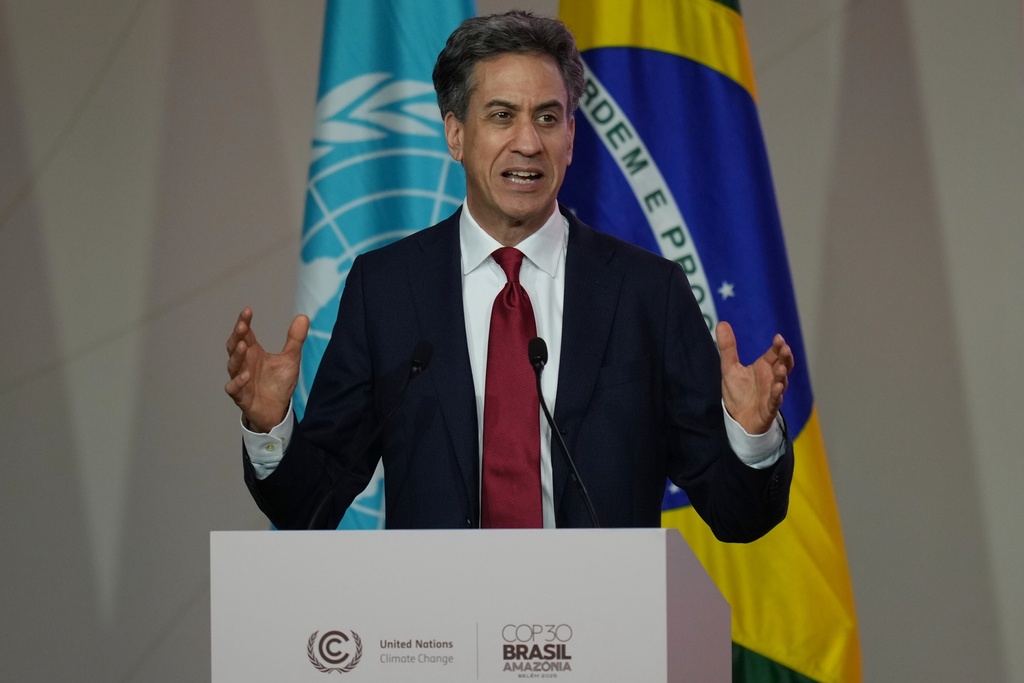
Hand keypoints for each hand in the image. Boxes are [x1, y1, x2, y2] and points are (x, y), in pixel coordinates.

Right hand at [224, 307, 308, 432]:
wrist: (277, 410)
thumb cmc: (279, 383)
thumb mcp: (290, 359)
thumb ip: (295, 339)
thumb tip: (303, 316)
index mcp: (253, 353)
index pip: (245, 334)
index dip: (244, 322)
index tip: (248, 310)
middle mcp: (244, 364)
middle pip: (234, 346)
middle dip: (237, 335)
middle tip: (243, 325)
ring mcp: (240, 379)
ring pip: (233, 365)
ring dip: (237, 355)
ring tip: (243, 345)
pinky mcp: (241, 396)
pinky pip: (234, 388)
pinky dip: (238, 381)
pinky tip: (246, 375)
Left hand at [717, 320, 793, 434]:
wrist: (738, 419)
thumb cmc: (739, 392)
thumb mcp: (730, 368)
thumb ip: (728, 347)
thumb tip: (721, 323)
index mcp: (764, 367)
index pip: (774, 353)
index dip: (778, 346)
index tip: (778, 338)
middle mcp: (771, 378)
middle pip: (783, 365)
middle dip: (785, 357)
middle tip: (785, 348)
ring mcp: (772, 393)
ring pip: (781, 382)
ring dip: (782, 375)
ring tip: (780, 368)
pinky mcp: (769, 408)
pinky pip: (775, 401)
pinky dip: (777, 395)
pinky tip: (778, 388)